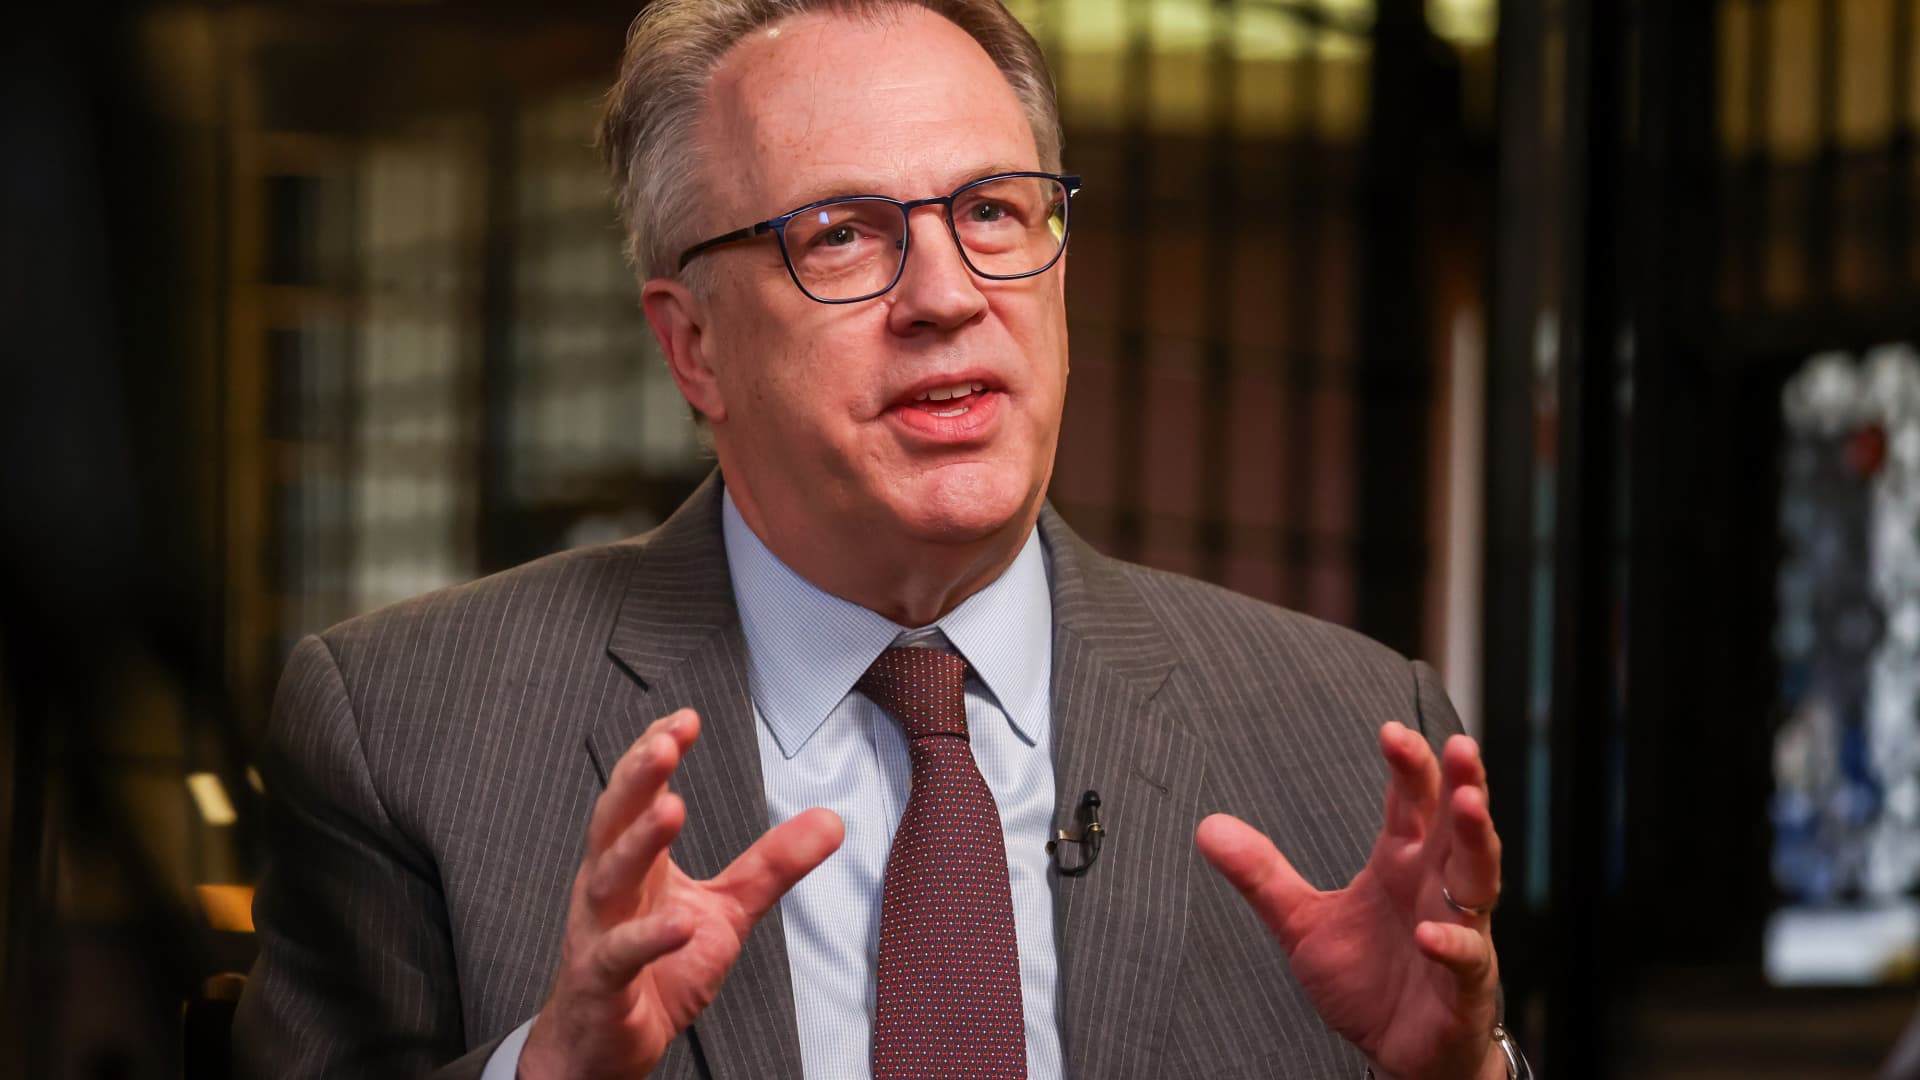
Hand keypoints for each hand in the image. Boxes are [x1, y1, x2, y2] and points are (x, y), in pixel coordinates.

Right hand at [519, 708, 843, 1079]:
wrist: (606, 1046)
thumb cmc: (656, 972)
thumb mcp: (726, 911)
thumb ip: (772, 866)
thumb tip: (830, 821)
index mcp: (634, 864)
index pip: (637, 796)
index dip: (654, 754)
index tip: (684, 720)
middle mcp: (608, 888)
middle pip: (614, 821)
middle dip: (638, 778)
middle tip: (666, 742)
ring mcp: (600, 932)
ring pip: (609, 877)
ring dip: (638, 840)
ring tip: (671, 807)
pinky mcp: (602, 981)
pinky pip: (620, 954)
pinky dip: (648, 937)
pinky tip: (680, 923)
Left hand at [1195, 722, 1504, 1079]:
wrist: (1398, 1054)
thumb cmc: (1366, 981)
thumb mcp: (1302, 924)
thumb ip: (1262, 876)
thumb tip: (1208, 826)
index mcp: (1402, 865)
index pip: (1412, 804)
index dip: (1408, 767)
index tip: (1390, 733)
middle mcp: (1436, 889)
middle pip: (1456, 827)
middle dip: (1461, 785)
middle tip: (1459, 745)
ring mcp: (1458, 932)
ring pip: (1479, 878)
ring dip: (1478, 841)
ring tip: (1468, 805)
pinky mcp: (1464, 984)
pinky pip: (1467, 957)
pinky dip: (1452, 943)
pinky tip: (1430, 932)